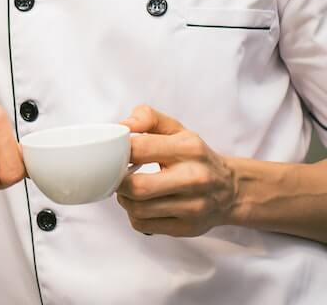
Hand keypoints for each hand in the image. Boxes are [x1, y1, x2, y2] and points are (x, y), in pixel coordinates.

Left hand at [116, 104, 237, 236]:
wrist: (231, 189)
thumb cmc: (195, 156)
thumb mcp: (176, 128)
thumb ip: (147, 117)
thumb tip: (123, 126)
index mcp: (188, 148)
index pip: (139, 149)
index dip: (118, 150)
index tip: (114, 151)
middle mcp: (194, 178)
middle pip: (137, 187)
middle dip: (119, 180)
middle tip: (119, 173)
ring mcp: (192, 207)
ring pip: (137, 209)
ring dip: (124, 198)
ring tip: (129, 188)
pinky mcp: (186, 228)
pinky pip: (143, 225)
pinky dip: (134, 215)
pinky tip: (142, 204)